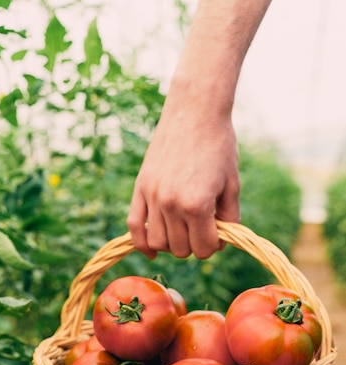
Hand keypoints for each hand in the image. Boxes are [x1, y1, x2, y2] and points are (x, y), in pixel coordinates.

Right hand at [127, 93, 240, 259]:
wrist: (195, 111)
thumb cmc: (219, 146)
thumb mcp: (233, 184)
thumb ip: (229, 218)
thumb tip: (220, 244)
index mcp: (197, 205)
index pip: (204, 249)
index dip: (214, 245)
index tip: (218, 231)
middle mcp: (171, 204)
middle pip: (181, 250)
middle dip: (194, 244)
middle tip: (202, 227)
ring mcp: (153, 197)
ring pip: (158, 243)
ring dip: (172, 244)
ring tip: (183, 230)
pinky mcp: (140, 188)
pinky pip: (134, 227)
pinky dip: (141, 244)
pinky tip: (151, 251)